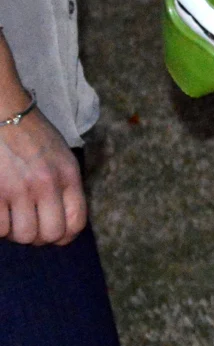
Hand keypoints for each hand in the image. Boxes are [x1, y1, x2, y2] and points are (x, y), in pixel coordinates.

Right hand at [0, 110, 86, 245]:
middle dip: (38, 237)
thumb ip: (65, 185)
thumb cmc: (28, 131)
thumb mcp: (60, 155)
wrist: (0, 108)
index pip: (76, 224)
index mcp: (67, 176)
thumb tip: (61, 221)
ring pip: (23, 235)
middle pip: (50, 234)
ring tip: (9, 219)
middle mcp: (46, 184)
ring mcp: (17, 188)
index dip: (64, 237)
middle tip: (26, 226)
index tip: (52, 235)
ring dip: (15, 232)